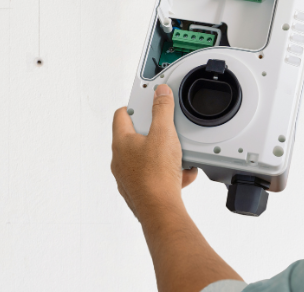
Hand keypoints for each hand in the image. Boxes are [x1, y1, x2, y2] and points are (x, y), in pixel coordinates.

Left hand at [111, 85, 196, 221]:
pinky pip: (154, 176)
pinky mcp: (138, 191)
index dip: (136, 107)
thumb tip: (160, 93)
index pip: (122, 114)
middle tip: (169, 134)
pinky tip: (183, 175)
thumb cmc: (156, 175)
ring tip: (179, 158)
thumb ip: (163, 110)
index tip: (148, 105)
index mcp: (121, 142)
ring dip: (165, 156)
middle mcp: (120, 159)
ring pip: (147, 158)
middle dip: (156, 135)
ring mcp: (128, 176)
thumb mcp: (164, 134)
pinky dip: (169, 174)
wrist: (160, 211)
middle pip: (136, 137)